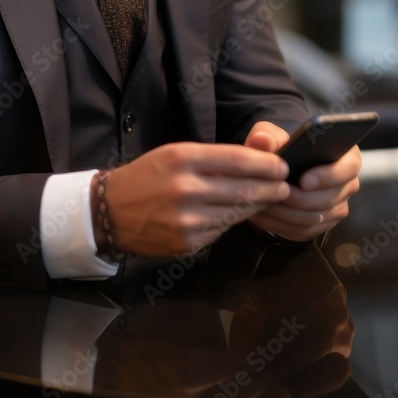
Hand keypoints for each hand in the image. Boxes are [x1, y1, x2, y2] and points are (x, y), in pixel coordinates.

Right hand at [101, 142, 290, 256]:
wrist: (111, 210)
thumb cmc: (147, 176)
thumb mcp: (174, 154)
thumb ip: (211, 158)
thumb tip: (255, 162)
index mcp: (183, 158)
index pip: (236, 159)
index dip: (265, 163)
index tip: (282, 165)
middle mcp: (186, 188)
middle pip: (243, 188)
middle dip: (270, 188)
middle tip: (286, 186)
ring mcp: (188, 219)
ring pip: (236, 212)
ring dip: (255, 206)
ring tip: (267, 199)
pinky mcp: (188, 242)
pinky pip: (221, 230)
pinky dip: (230, 221)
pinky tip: (234, 214)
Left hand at [243, 121, 360, 241]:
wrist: (277, 169)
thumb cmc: (281, 148)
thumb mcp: (272, 136)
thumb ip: (267, 135)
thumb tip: (263, 140)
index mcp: (345, 157)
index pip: (349, 168)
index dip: (328, 176)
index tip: (304, 181)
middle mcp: (346, 185)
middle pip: (330, 199)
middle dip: (300, 199)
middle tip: (277, 194)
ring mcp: (336, 207)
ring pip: (315, 218)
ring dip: (288, 213)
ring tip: (267, 203)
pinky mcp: (321, 224)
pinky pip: (304, 231)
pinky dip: (282, 225)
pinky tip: (264, 215)